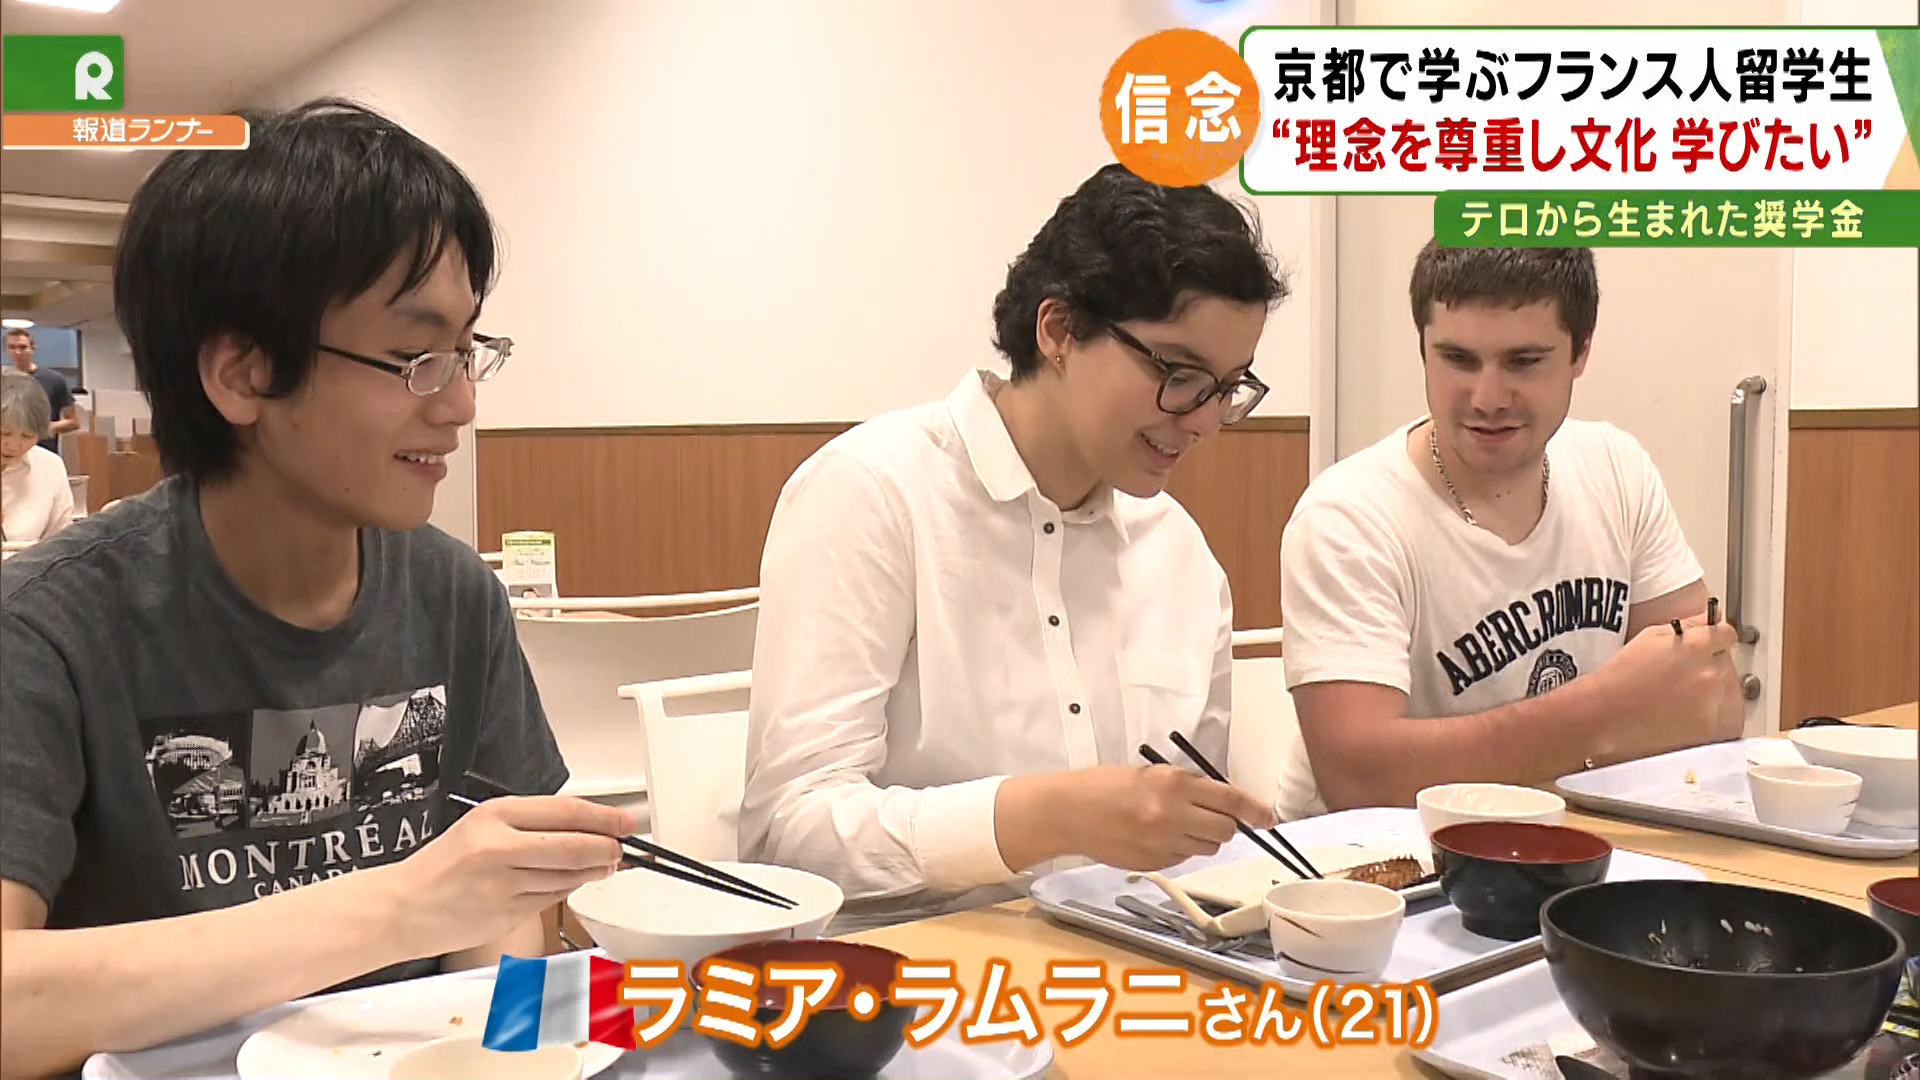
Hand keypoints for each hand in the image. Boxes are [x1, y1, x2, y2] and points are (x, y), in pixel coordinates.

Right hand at [381, 796, 634, 959]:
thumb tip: (590, 827)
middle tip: (620, 849)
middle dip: (607, 849)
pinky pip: (552, 900)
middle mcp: (500, 848)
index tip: (626, 822)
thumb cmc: (444, 865)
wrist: (402, 907)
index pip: (567, 812)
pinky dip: (565, 891)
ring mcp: (504, 885)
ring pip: (569, 877)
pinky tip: (562, 884)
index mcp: (496, 815)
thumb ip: (534, 825)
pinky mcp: (507, 915)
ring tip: (599, 866)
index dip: (605, 818)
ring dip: (592, 872)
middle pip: (575, 847)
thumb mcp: (484, 826)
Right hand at [1058, 764, 1280, 872]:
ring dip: (1201, 838)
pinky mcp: (1154, 863)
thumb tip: (1221, 802)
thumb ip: (1187, 788)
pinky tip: (1154, 837)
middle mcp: (1173, 814)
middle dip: (1224, 826)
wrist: (1069, 812)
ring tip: (1174, 825)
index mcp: (1174, 784)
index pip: (1230, 799)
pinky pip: (1182, 858)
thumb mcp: (1150, 774)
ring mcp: (1163, 843)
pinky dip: (1178, 849)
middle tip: (1209, 818)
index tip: (1268, 817)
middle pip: (1225, 830)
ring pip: (1206, 848)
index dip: (1255, 810)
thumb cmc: (1104, 787)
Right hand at [1595, 616, 1744, 757]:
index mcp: (1695, 646)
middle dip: (1709, 666)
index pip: (1726, 635)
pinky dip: (1710, 714)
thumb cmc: (1621, 677)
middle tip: (1681, 675)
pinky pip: (1724, 716)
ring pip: (1727, 690)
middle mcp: (1708, 674)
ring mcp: (1711, 703)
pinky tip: (1685, 713)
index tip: (1709, 645)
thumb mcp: (1651, 637)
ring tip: (1679, 696)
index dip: (1716, 639)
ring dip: (1711, 691)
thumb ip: (1688, 626)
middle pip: (1725, 663)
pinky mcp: (1709, 729)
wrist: (1605, 714)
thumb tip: (1709, 620)